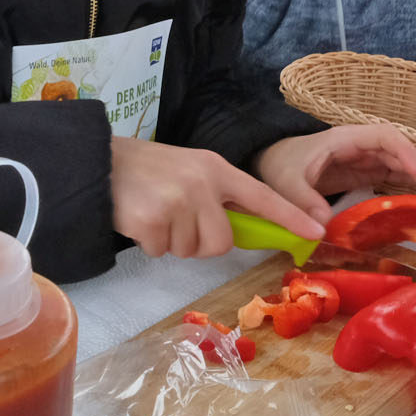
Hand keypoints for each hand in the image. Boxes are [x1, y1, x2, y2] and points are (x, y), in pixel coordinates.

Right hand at [109, 136, 322, 257]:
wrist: (99, 162)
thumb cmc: (149, 171)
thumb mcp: (191, 171)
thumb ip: (218, 195)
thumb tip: (242, 232)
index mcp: (216, 169)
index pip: (261, 196)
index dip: (290, 216)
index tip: (316, 233)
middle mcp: (202, 183)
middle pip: (221, 242)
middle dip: (200, 242)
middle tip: (177, 221)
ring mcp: (177, 202)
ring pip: (191, 250)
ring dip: (173, 242)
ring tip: (155, 214)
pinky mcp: (152, 221)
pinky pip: (163, 252)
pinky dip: (150, 244)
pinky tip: (139, 220)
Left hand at [256, 124, 415, 223]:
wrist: (270, 164)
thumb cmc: (279, 166)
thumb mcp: (286, 183)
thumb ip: (303, 201)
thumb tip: (324, 225)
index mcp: (346, 139)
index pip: (386, 137)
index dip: (407, 152)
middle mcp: (362, 147)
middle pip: (403, 153)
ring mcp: (366, 161)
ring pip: (403, 166)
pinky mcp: (365, 175)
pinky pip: (395, 179)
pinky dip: (412, 191)